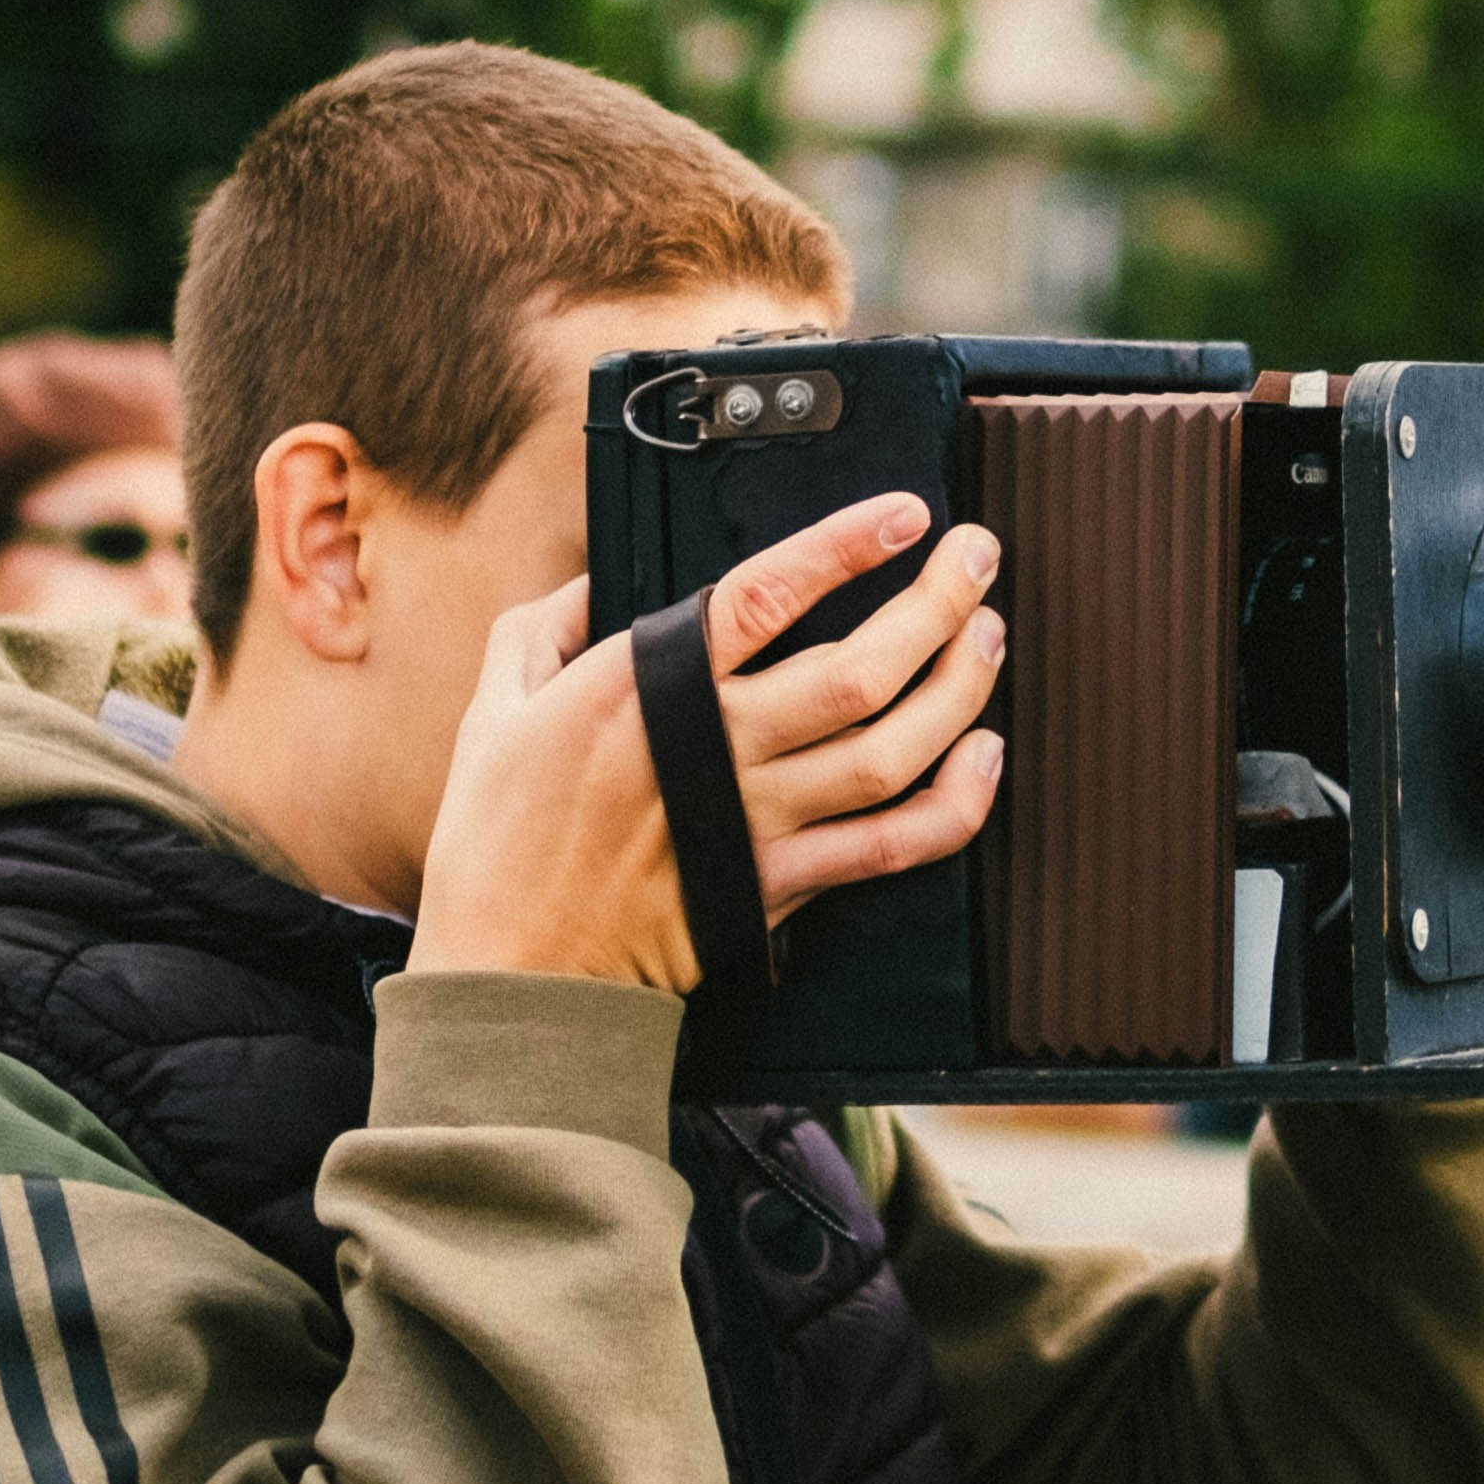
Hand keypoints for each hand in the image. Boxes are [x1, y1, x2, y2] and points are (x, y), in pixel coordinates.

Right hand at [413, 494, 1011, 991]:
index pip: (767, 594)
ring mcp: (756, 821)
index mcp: (643, 687)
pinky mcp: (778, 887)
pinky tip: (983, 759)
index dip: (846, 544)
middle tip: (978, 558)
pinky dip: (955, 804)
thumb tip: (591, 583)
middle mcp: (714, 747)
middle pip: (858, 668)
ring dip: (957, 689)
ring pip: (891, 750)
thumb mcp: (495, 708)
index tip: (903, 514)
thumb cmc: (496, 841)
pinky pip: (891, 845)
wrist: (510, 970)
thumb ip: (544, 629)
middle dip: (937, 602)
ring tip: (988, 638)